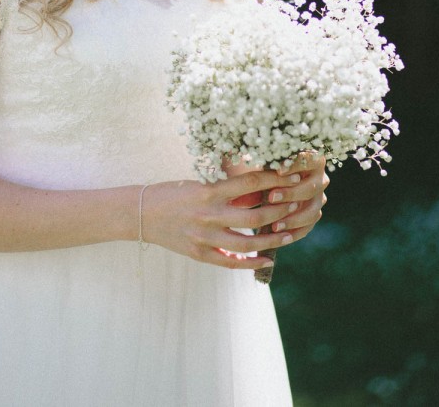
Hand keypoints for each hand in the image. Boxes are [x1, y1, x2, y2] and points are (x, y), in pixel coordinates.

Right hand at [141, 169, 308, 269]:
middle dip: (280, 211)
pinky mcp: (199, 254)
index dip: (275, 180)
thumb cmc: (173, 193)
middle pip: (254, 215)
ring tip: (289, 235)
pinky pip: (230, 262)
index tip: (294, 177)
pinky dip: (250, 263)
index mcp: (209, 191)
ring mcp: (204, 237)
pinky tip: (267, 260)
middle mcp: (208, 214)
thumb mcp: (199, 184)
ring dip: (272, 240)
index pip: (250, 183)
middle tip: (297, 206)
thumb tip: (261, 190)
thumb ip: (227, 190)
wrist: (141, 213)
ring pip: (247, 242)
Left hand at [262, 151, 328, 244]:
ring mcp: (319, 198)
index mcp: (312, 159)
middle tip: (271, 197)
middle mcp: (320, 178)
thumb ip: (261, 168)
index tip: (278, 170)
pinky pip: (308, 227)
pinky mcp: (313, 214)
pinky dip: (293, 232)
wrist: (265, 184)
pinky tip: (278, 236)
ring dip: (293, 219)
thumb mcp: (263, 165)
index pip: (308, 159)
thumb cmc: (264, 168)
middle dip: (290, 194)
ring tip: (274, 225)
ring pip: (312, 211)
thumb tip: (248, 169)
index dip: (294, 165)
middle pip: (311, 188)